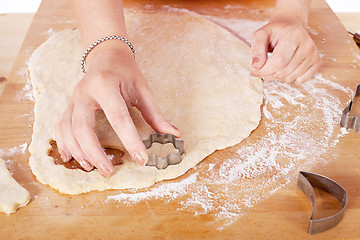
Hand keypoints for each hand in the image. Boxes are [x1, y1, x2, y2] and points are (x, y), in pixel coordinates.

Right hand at [55, 42, 180, 176]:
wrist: (106, 55)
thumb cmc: (126, 72)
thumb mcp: (142, 88)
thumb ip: (155, 113)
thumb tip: (174, 134)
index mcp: (106, 84)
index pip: (118, 117)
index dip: (130, 140)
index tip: (141, 159)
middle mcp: (85, 91)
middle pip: (83, 126)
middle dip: (94, 152)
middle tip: (108, 171)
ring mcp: (73, 99)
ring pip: (67, 129)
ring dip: (78, 152)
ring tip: (92, 168)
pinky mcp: (68, 105)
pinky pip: (60, 127)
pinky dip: (64, 144)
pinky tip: (72, 158)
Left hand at [250, 17, 321, 83]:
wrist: (290, 27)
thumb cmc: (273, 33)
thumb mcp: (260, 35)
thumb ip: (256, 50)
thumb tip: (256, 67)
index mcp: (294, 35)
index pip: (278, 61)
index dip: (264, 70)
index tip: (254, 71)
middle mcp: (307, 44)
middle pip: (283, 72)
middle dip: (268, 74)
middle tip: (263, 68)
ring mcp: (314, 54)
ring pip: (290, 78)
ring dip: (277, 77)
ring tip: (274, 66)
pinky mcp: (317, 62)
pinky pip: (301, 80)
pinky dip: (290, 78)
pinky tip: (286, 68)